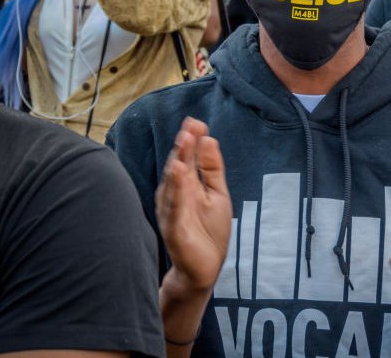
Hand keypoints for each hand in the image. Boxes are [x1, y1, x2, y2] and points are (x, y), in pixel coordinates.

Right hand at [157, 117, 231, 291]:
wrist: (205, 268)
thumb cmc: (209, 230)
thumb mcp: (217, 193)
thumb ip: (212, 168)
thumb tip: (209, 138)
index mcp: (186, 185)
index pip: (187, 158)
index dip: (191, 140)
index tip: (196, 121)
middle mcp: (175, 195)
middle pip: (178, 166)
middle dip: (183, 147)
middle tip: (189, 127)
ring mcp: (172, 211)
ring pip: (174, 183)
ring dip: (178, 162)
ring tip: (183, 141)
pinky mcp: (174, 228)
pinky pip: (174, 207)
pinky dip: (175, 190)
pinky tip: (178, 174)